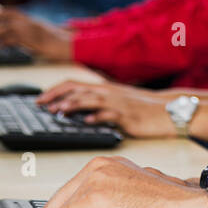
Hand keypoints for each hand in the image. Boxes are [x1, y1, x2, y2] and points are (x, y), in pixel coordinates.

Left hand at [0, 9, 73, 61]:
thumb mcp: (46, 34)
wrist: (71, 45)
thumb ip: (35, 32)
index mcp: (33, 20)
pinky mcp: (30, 40)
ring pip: (5, 29)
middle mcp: (29, 23)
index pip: (13, 13)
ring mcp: (29, 31)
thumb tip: (25, 37)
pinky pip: (12, 39)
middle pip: (5, 21)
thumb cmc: (61, 42)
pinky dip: (2, 42)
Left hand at [37, 79, 175, 137]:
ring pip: (89, 100)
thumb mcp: (118, 102)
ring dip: (72, 106)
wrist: (168, 110)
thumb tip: (79, 112)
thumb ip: (99, 104)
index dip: (54, 90)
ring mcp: (117, 103)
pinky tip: (86, 122)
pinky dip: (96, 117)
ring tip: (58, 112)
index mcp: (103, 88)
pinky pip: (109, 114)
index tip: (40, 99)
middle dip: (56, 97)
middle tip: (41, 105)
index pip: (73, 84)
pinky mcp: (126, 115)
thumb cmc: (142, 108)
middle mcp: (107, 92)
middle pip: (76, 91)